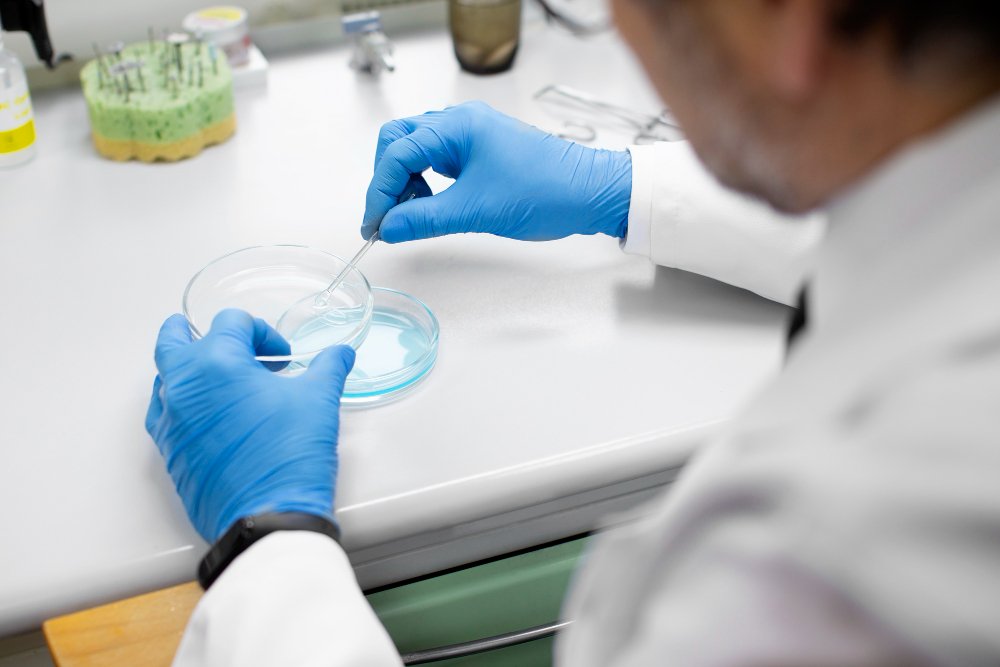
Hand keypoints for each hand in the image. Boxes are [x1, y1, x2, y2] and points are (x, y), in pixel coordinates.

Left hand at [145, 310, 354, 542]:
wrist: (268, 516)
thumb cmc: (288, 455)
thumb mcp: (318, 400)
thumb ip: (328, 367)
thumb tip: (339, 354)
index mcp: (216, 363)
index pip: (231, 323)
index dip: (262, 332)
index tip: (282, 356)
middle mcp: (184, 386)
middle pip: (174, 338)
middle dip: (198, 332)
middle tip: (225, 341)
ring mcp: (170, 420)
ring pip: (165, 376)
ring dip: (189, 367)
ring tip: (222, 378)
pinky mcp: (169, 450)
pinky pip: (163, 412)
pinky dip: (182, 402)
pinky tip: (209, 414)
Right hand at [362, 101, 631, 242]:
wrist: (592, 193)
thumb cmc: (546, 191)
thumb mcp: (477, 210)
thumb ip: (425, 219)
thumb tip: (389, 228)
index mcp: (457, 126)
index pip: (397, 153)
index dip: (380, 191)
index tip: (375, 224)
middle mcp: (461, 123)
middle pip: (399, 141)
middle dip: (387, 179)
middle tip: (389, 217)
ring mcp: (472, 136)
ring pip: (417, 150)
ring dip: (406, 181)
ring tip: (414, 215)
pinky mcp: (481, 152)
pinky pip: (438, 161)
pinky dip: (426, 182)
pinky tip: (433, 205)